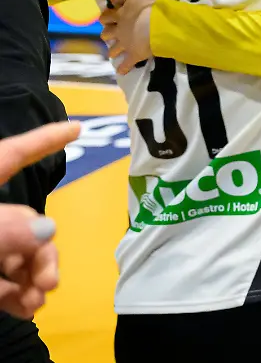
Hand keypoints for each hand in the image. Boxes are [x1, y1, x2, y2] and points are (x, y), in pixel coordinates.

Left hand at [0, 121, 77, 319]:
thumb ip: (3, 230)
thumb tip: (47, 229)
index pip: (11, 155)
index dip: (43, 140)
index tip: (75, 129)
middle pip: (24, 221)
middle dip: (42, 253)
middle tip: (49, 282)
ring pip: (15, 254)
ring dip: (31, 278)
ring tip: (34, 301)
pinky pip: (0, 279)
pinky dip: (13, 293)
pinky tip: (23, 308)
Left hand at [100, 0, 158, 74]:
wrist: (160, 24)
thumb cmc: (151, 6)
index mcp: (120, 15)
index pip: (108, 15)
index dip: (107, 15)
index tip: (108, 15)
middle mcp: (119, 29)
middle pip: (107, 33)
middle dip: (107, 34)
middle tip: (110, 34)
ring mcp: (125, 44)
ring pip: (113, 49)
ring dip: (112, 51)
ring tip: (113, 53)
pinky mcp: (134, 55)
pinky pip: (126, 64)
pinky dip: (123, 68)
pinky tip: (121, 71)